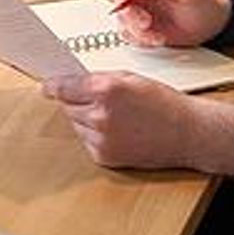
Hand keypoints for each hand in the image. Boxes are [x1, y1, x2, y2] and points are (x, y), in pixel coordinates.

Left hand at [41, 72, 200, 168]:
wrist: (187, 133)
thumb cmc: (165, 104)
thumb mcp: (131, 78)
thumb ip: (98, 79)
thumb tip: (71, 81)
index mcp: (106, 89)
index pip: (62, 87)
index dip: (53, 86)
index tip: (46, 86)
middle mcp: (100, 115)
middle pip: (67, 106)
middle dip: (77, 101)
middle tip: (100, 101)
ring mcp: (101, 138)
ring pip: (76, 124)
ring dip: (87, 119)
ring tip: (116, 117)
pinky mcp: (104, 156)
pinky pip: (87, 142)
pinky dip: (96, 136)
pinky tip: (119, 131)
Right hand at [108, 0, 231, 47]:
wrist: (206, 24)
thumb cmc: (201, 3)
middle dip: (129, 12)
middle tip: (146, 23)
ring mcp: (136, 3)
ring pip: (121, 15)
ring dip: (137, 29)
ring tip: (158, 34)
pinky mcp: (135, 20)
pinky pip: (127, 31)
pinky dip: (140, 38)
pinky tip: (158, 37)